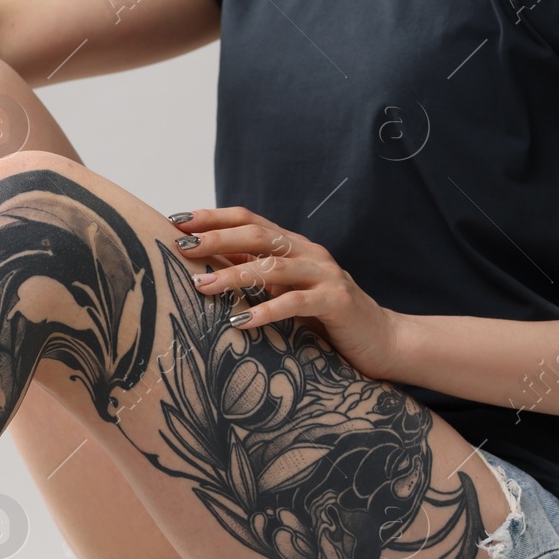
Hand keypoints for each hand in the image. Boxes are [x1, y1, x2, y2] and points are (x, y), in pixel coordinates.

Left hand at [169, 207, 403, 380]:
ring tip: (200, 286)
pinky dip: (266, 310)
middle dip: (215, 239)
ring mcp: (325, 275)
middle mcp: (308, 252)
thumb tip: (204, 268)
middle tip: (181, 248)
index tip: (175, 222)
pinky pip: (296, 302)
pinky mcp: (337, 301)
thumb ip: (256, 275)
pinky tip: (239, 321)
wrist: (383, 340)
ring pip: (273, 266)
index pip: (248, 219)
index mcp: (293, 246)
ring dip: (233, 275)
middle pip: (256, 234)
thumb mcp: (285, 291)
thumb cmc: (325, 318)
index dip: (213, 218)